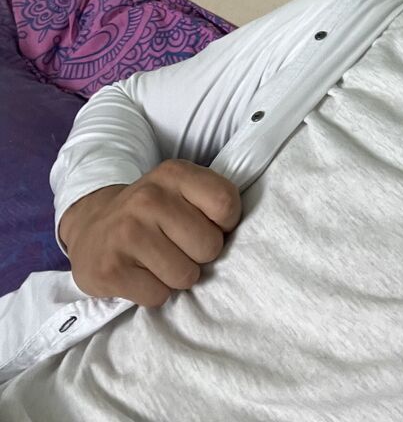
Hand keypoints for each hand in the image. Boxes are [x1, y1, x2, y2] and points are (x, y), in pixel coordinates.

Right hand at [59, 159, 241, 306]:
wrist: (90, 227)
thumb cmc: (151, 213)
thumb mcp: (180, 190)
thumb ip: (211, 202)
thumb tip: (243, 238)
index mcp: (174, 174)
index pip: (225, 203)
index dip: (225, 224)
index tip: (208, 224)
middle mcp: (149, 198)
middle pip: (210, 247)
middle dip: (199, 254)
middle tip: (177, 246)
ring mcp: (126, 233)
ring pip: (186, 276)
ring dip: (177, 276)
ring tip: (157, 260)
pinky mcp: (110, 269)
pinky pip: (158, 296)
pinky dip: (153, 292)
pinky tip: (139, 273)